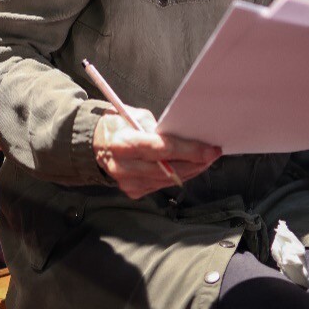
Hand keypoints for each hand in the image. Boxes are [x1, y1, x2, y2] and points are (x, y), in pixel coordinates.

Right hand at [93, 105, 220, 198]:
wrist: (95, 144)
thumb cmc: (118, 125)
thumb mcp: (135, 116)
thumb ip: (157, 129)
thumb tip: (184, 137)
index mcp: (122, 143)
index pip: (162, 149)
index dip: (189, 150)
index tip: (209, 149)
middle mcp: (124, 166)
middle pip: (169, 168)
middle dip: (195, 162)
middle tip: (213, 154)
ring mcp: (128, 182)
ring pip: (168, 180)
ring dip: (190, 171)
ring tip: (205, 160)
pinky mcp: (133, 191)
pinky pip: (162, 185)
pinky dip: (177, 176)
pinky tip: (188, 167)